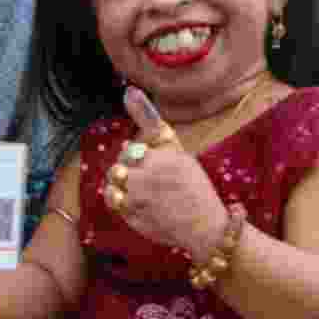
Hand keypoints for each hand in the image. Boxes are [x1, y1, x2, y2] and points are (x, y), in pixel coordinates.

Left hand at [104, 86, 227, 261]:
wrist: (205, 227)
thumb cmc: (193, 186)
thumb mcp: (177, 150)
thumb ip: (152, 123)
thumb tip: (128, 91)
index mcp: (164, 157)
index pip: (130, 148)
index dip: (135, 156)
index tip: (146, 163)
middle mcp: (151, 176)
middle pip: (120, 165)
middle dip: (128, 169)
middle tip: (146, 179)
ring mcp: (141, 199)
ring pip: (113, 182)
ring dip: (121, 183)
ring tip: (139, 189)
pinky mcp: (134, 218)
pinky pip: (114, 201)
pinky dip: (119, 199)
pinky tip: (134, 200)